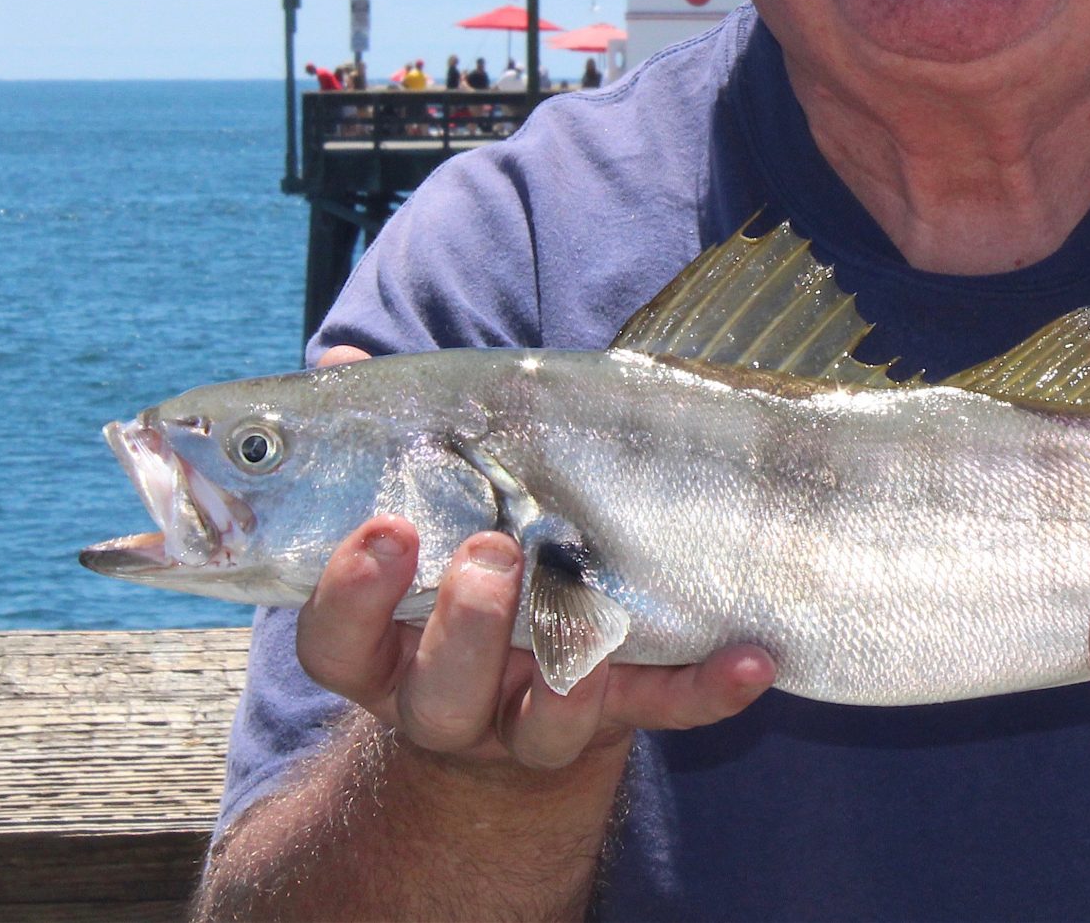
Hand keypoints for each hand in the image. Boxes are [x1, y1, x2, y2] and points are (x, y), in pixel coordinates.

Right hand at [294, 347, 774, 772]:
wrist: (516, 696)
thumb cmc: (459, 570)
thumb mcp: (418, 517)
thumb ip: (387, 445)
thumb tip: (341, 362)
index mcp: (383, 647)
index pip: (337, 639)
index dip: (351, 594)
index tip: (386, 529)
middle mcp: (445, 696)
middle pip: (438, 692)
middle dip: (467, 627)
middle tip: (494, 553)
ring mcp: (531, 720)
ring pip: (542, 728)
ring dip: (573, 679)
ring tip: (595, 628)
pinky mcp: (617, 719)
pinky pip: (665, 712)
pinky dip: (709, 689)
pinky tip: (753, 656)